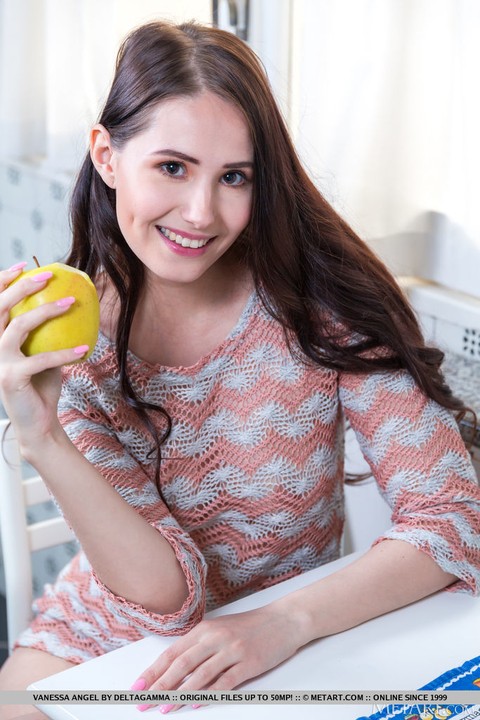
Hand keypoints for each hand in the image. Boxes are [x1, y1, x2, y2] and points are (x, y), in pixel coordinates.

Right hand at [0, 263, 87, 452]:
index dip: (3, 282)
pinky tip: (84, 349)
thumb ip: (47, 332)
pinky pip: (40, 359)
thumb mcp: (43, 352)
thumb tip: (69, 301)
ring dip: (46, 311)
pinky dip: (64, 353)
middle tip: (48, 276)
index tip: (25, 266)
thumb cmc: (42, 385)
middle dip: (21, 286)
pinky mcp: (10, 379)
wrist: (38, 423)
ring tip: (71, 303)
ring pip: (18, 327)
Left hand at [133, 604, 303, 712]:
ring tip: (165, 708)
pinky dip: (209, 695)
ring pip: (200, 674)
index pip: (172, 653)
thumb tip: (174, 670)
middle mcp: (215, 637)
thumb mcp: (221, 630)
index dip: (153, 671)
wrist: (284, 620)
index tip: (137, 687)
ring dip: (180, 694)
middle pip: (181, 664)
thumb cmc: (252, 627)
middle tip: (144, 702)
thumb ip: (200, 646)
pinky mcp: (249, 662)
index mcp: (205, 629)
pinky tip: (197, 705)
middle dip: (159, 686)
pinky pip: (225, 682)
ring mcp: (232, 650)